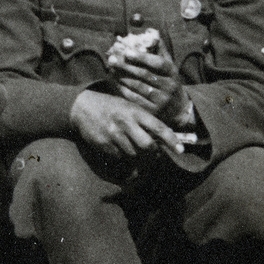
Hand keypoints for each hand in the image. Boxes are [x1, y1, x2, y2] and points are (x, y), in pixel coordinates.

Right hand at [70, 87, 193, 157]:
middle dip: (153, 152)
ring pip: (134, 154)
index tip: (181, 150)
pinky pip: (120, 156)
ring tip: (133, 146)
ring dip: (137, 155)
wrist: (82, 106)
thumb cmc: (111, 106)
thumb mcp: (129, 106)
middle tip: (153, 152)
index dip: (171, 140)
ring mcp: (113, 134)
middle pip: (148, 146)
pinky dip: (123, 155)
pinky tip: (118, 145)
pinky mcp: (104, 144)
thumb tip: (162, 140)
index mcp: (134, 111)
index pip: (158, 128)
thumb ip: (145, 121)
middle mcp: (125, 123)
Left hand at [104, 32, 186, 121]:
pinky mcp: (153, 111)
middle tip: (112, 58)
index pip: (159, 63)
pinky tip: (115, 81)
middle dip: (127, 66)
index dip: (143, 57)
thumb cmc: (169, 81)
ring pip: (139, 86)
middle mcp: (169, 86)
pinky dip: (123, 89)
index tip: (127, 51)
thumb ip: (159, 49)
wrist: (179, 109)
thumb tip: (150, 31)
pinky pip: (135, 98)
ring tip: (111, 68)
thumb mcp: (169, 66)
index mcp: (173, 72)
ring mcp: (161, 100)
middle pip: (145, 75)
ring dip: (122, 77)